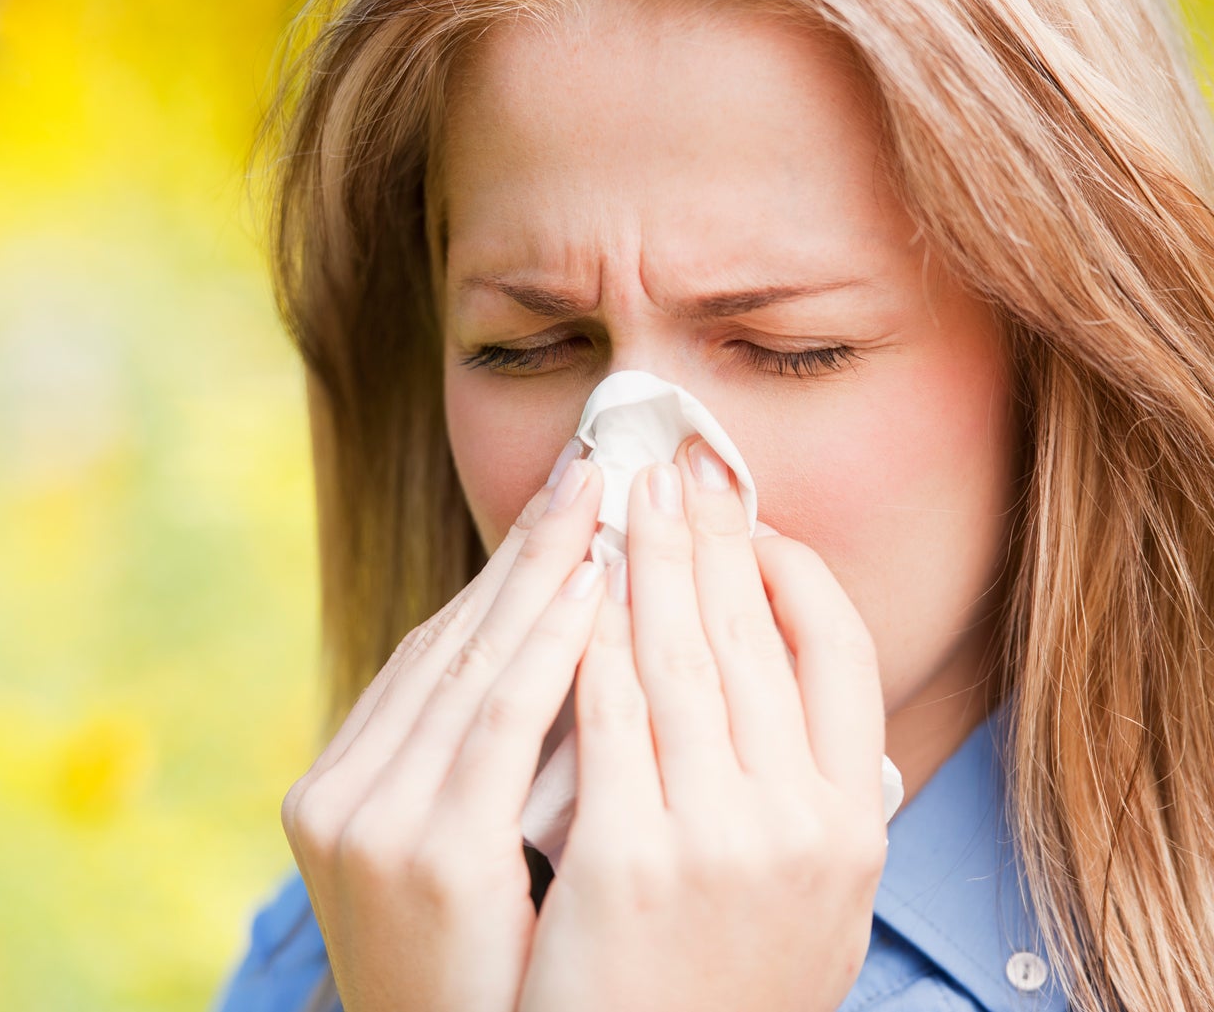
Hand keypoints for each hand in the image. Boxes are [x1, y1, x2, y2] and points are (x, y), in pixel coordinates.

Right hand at [281, 444, 608, 1011]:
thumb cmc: (478, 986)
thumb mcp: (461, 866)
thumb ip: (486, 770)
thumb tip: (563, 669)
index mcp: (342, 790)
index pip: (434, 657)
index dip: (503, 575)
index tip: (562, 507)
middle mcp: (343, 793)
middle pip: (449, 640)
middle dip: (525, 548)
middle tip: (588, 464)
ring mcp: (373, 820)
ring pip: (474, 662)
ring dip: (543, 571)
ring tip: (601, 498)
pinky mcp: (428, 851)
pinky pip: (501, 719)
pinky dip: (549, 642)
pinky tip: (595, 582)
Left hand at [518, 435, 886, 1011]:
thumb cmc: (723, 992)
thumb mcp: (807, 905)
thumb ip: (810, 804)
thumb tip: (810, 706)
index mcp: (852, 827)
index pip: (841, 651)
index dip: (788, 567)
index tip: (745, 516)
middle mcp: (802, 825)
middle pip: (748, 634)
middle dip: (704, 534)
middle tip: (672, 461)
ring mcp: (718, 841)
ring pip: (673, 657)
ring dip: (641, 564)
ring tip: (619, 497)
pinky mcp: (629, 860)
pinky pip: (605, 715)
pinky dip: (586, 638)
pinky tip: (567, 587)